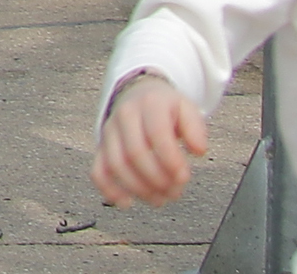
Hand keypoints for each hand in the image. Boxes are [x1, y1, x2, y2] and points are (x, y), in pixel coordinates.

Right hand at [93, 75, 205, 207]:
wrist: (138, 95)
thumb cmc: (164, 108)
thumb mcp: (186, 109)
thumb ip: (196, 128)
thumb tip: (198, 150)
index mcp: (149, 104)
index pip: (156, 134)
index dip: (171, 160)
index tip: (184, 177)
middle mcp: (125, 116)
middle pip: (135, 153)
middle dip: (157, 179)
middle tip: (175, 191)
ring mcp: (110, 132)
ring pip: (116, 165)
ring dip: (140, 189)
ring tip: (160, 198)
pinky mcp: (101, 148)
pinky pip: (98, 171)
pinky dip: (110, 189)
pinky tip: (127, 202)